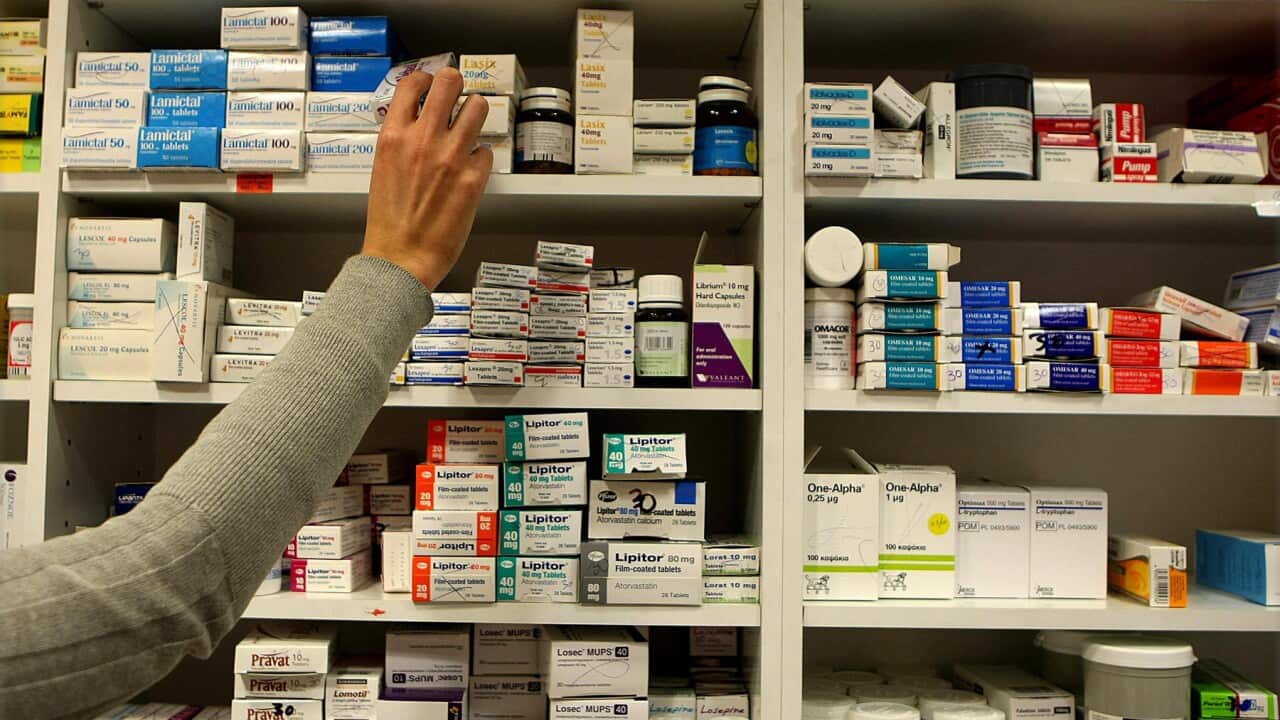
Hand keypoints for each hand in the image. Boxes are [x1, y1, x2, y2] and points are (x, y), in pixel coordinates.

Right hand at [362, 67, 493, 289]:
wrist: (400, 257)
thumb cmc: (390, 221)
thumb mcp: (383, 168)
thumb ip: (401, 140)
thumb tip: (417, 121)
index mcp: (394, 136)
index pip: (413, 82)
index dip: (427, 79)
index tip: (432, 84)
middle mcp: (423, 139)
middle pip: (449, 81)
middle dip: (456, 85)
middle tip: (457, 97)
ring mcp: (450, 156)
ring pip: (477, 106)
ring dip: (475, 114)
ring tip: (470, 127)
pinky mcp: (473, 178)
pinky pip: (486, 150)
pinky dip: (480, 158)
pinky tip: (470, 170)